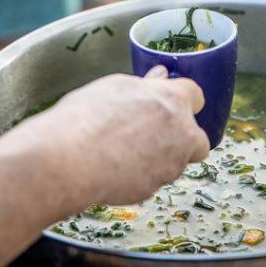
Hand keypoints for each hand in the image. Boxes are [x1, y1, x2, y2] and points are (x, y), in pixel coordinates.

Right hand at [40, 67, 208, 209]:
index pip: (196, 95)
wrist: (68, 160)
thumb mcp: (114, 87)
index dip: (183, 100)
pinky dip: (140, 176)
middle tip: (151, 135)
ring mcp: (170, 163)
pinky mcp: (154, 189)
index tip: (171, 105)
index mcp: (172, 99)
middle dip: (182, 139)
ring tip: (122, 151)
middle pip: (197, 138)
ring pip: (175, 162)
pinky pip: (153, 180)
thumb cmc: (86, 118)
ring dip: (159, 158)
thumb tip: (159, 77)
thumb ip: (145, 85)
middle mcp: (181, 132)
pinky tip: (115, 168)